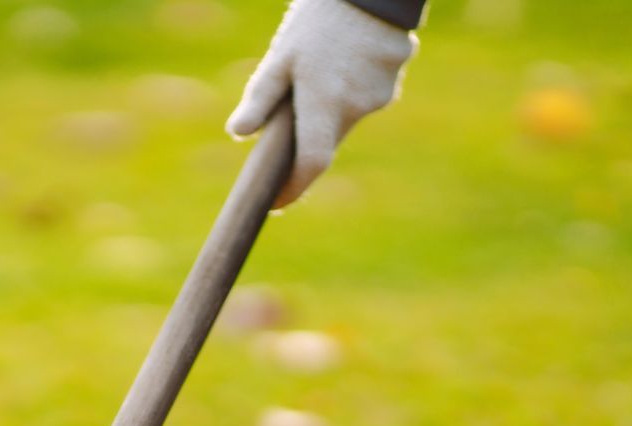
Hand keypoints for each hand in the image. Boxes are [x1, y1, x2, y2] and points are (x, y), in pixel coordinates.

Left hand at [228, 0, 416, 206]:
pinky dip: (353, 85)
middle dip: (309, 134)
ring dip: (331, 105)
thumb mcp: (282, 55)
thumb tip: (238, 133)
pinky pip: (368, 94)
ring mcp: (379, 95)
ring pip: (348, 115)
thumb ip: (261, 97)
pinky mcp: (393, 79)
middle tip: (294, 107)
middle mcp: (355, 107)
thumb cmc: (318, 18)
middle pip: (327, 138)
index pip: (311, 165)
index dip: (293, 188)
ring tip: (323, 65)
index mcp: (324, 104)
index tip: (277, 200)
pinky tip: (346, 55)